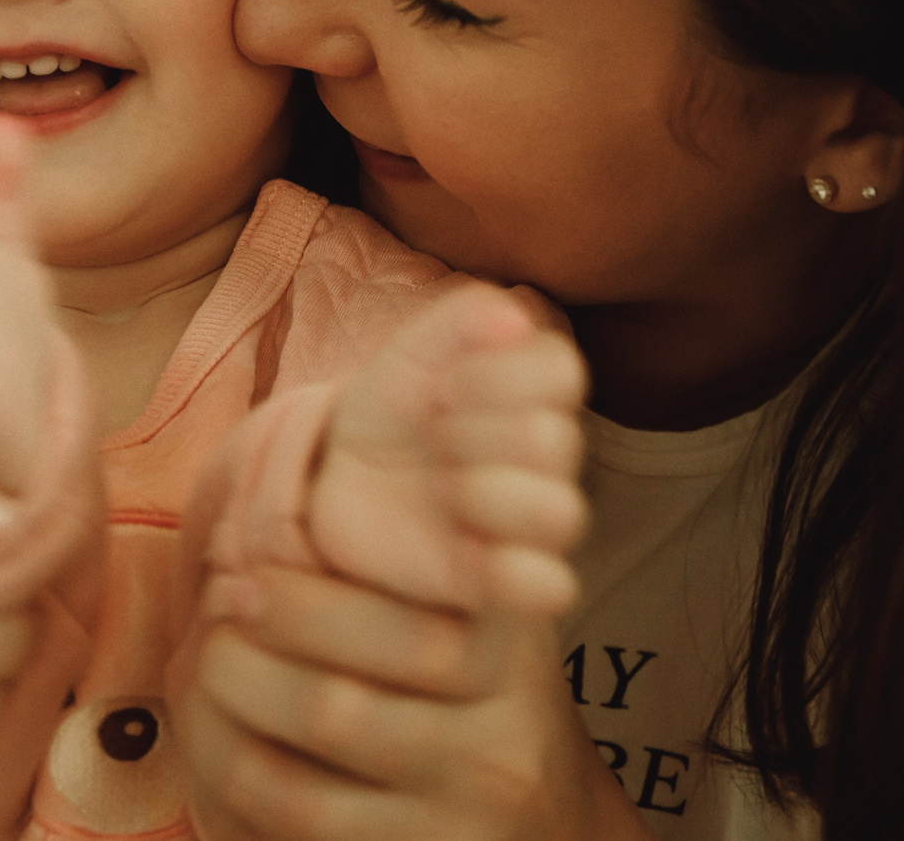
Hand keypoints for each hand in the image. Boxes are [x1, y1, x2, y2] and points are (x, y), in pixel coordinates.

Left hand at [174, 568, 649, 840]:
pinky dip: (233, 792)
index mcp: (512, 663)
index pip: (400, 625)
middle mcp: (494, 753)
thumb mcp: (489, 618)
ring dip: (220, 728)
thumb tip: (279, 498)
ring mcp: (454, 826)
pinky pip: (294, 838)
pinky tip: (217, 747)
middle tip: (214, 617)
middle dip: (243, 660)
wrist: (553, 825)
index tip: (243, 569)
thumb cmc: (492, 697)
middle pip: (333, 709)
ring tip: (201, 675)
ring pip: (296, 791)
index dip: (300, 602)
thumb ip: (427, 558)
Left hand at [309, 282, 589, 613]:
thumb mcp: (409, 353)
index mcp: (533, 391)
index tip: (439, 385)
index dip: (498, 374)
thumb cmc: (392, 410)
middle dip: (474, 433)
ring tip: (443, 492)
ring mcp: (528, 520)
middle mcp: (546, 455)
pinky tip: (467, 551)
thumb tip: (516, 317)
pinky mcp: (505, 580)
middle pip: (554, 440)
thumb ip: (461, 318)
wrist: (341, 481)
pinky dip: (515, 573)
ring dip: (488, 495)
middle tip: (430, 434)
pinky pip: (552, 587)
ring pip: (562, 513)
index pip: (562, 370)